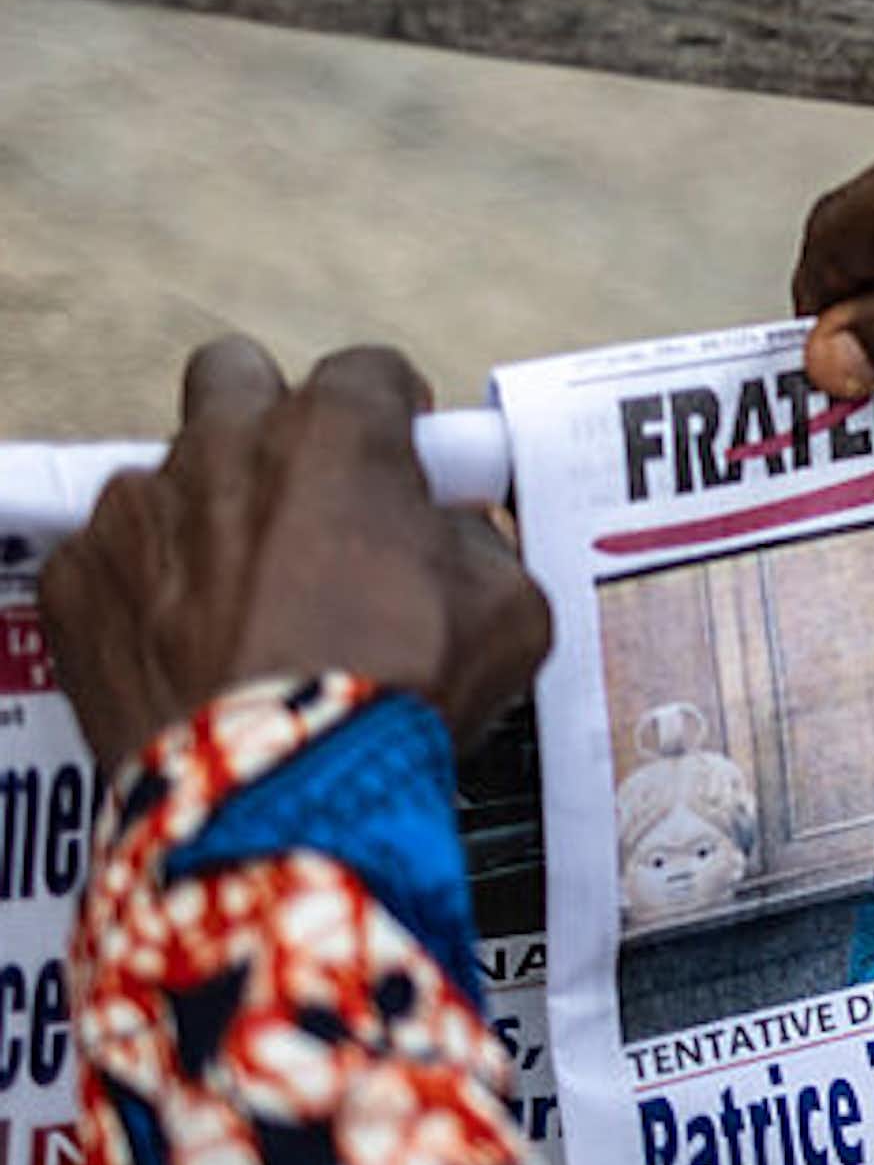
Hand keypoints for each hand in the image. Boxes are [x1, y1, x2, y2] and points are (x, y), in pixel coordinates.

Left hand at [37, 339, 551, 774]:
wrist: (281, 792)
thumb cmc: (397, 691)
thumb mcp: (506, 608)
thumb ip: (478, 545)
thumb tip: (454, 540)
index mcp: (336, 432)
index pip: (370, 372)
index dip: (396, 417)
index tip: (403, 464)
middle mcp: (226, 446)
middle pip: (236, 375)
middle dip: (268, 420)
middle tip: (304, 496)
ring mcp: (138, 511)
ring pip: (166, 477)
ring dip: (204, 517)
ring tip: (244, 600)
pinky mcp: (76, 582)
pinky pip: (107, 565)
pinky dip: (142, 596)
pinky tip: (186, 651)